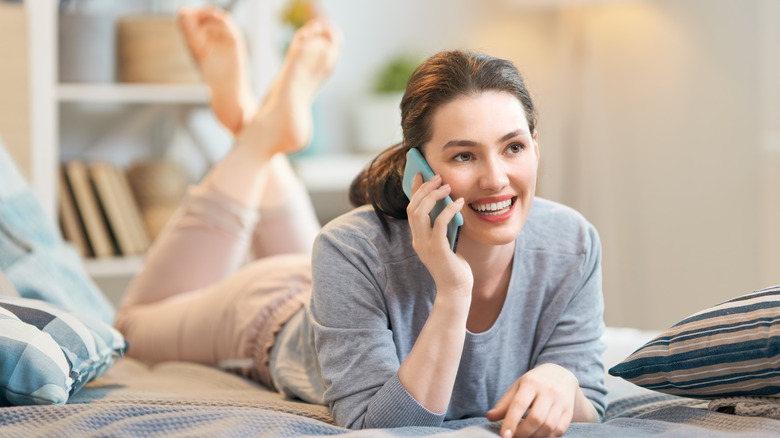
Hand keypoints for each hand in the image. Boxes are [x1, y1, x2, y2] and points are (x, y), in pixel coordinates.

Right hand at [406, 173, 471, 296]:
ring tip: (447, 186)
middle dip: (424, 189)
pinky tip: (459, 202)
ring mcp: (426, 246)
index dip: (414, 190)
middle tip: (438, 177)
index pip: (411, 209)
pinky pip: (440, 223)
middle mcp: (418, 240)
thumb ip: (443, 226)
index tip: (420, 173)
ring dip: (433, 196)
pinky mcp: (438, 250)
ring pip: (421, 213)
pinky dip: (449, 210)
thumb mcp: (446, 242)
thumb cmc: (454, 266)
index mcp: (418, 238)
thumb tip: (449, 203)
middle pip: (413, 208)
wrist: (456, 290)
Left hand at [486, 363, 578, 437]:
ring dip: (534, 436)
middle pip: (536, 418)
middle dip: (523, 433)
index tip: (504, 435)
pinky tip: (538, 434)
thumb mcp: (517, 387)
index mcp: (531, 383)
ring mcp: (561, 401)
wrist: (560, 374)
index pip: (520, 404)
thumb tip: (489, 417)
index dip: (511, 421)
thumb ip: (504, 403)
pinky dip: (547, 436)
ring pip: (548, 426)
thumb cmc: (534, 382)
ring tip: (525, 436)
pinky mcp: (569, 411)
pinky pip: (559, 430)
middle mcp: (548, 391)